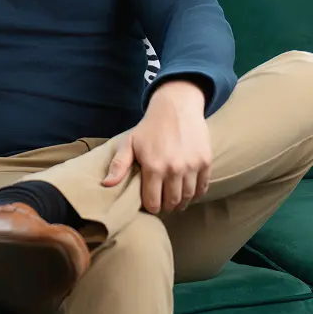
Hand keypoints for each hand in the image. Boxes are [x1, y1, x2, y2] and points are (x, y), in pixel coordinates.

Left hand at [102, 80, 211, 213]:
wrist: (176, 107)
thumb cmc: (150, 127)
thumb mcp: (130, 143)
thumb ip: (119, 165)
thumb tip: (107, 185)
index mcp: (153, 167)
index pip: (153, 203)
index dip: (151, 207)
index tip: (150, 204)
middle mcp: (174, 169)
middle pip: (172, 203)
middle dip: (166, 207)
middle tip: (163, 204)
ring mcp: (192, 166)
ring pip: (188, 198)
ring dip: (181, 202)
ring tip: (175, 200)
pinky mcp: (205, 162)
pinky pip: (203, 188)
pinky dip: (196, 194)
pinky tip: (189, 192)